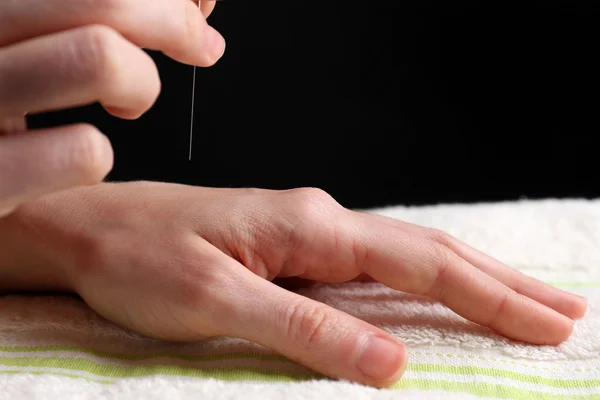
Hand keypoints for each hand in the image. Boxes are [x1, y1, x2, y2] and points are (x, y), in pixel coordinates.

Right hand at [0, 0, 223, 216]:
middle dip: (175, 21)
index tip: (193, 7)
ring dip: (141, 83)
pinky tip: (83, 155)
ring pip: (100, 57)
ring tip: (130, 101)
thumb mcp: (22, 36)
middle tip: (198, 45)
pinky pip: (84, 150)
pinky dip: (99, 154)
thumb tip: (195, 3)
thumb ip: (92, 11)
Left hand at [3, 182, 587, 387]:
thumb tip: (392, 363)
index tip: (547, 321)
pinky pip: (371, 261)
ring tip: (518, 296)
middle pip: (427, 249)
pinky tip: (436, 285)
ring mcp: (305, 230)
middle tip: (561, 309)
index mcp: (309, 229)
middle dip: (498, 281)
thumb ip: (304, 329)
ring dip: (467, 275)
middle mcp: (317, 221)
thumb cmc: (141, 260)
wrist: (93, 228)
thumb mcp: (216, 300)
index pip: (420, 262)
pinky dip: (419, 276)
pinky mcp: (289, 245)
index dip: (489, 294)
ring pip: (404, 252)